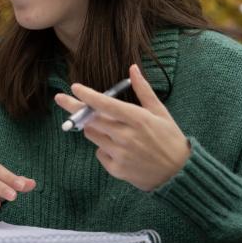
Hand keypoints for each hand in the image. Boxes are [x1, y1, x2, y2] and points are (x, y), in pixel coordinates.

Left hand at [54, 64, 189, 191]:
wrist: (179, 174)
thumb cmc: (170, 139)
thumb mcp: (160, 112)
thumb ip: (143, 90)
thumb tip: (132, 68)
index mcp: (138, 119)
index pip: (106, 105)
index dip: (87, 95)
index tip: (74, 87)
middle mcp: (127, 136)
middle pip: (91, 119)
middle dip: (74, 108)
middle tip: (62, 99)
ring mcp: (121, 154)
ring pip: (92, 135)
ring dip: (92, 127)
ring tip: (108, 127)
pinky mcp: (117, 169)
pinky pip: (99, 153)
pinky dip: (104, 148)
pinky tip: (119, 149)